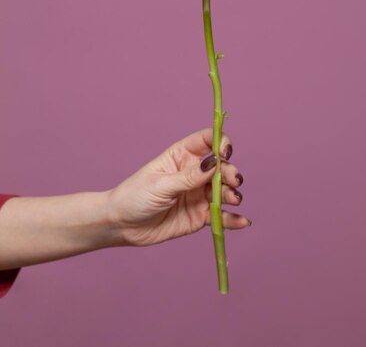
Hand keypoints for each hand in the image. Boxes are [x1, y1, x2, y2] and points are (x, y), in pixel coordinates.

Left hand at [108, 128, 250, 245]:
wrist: (121, 226)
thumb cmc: (134, 197)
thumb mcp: (161, 185)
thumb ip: (189, 177)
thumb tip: (215, 163)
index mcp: (182, 155)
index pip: (207, 140)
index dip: (221, 142)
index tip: (226, 152)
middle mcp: (194, 172)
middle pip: (221, 166)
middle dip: (231, 172)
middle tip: (234, 182)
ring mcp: (198, 194)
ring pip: (224, 190)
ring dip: (233, 194)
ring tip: (234, 201)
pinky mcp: (199, 216)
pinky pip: (221, 216)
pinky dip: (233, 219)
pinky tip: (242, 221)